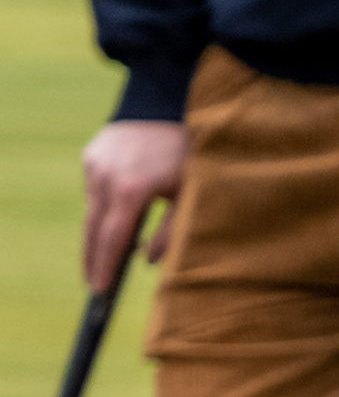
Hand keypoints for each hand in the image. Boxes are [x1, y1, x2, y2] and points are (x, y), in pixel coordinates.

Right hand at [80, 120, 187, 293]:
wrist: (171, 104)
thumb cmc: (189, 153)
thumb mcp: (190, 196)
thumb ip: (170, 234)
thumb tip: (145, 262)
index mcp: (130, 189)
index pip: (112, 240)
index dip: (105, 268)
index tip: (99, 292)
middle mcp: (105, 176)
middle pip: (92, 228)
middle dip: (92, 258)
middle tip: (93, 285)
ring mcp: (94, 162)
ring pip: (91, 209)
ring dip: (97, 233)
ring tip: (102, 259)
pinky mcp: (92, 153)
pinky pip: (93, 189)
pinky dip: (101, 207)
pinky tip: (111, 221)